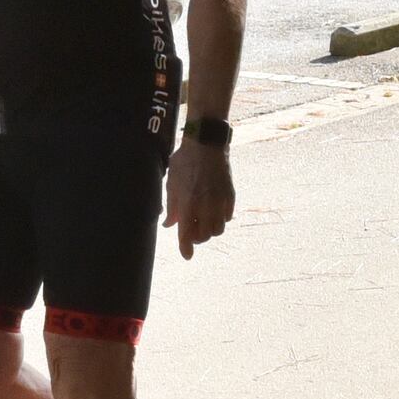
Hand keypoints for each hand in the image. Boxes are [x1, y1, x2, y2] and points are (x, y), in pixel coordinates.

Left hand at [166, 139, 233, 258]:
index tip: (186, 255)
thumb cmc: (185, 160)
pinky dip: (221, 219)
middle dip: (197, 237)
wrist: (206, 143)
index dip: (186, 248)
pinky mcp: (230, 195)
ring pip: (218, 229)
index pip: (186, 233)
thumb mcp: (172, 182)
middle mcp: (205, 205)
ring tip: (203, 222)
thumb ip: (171, 206)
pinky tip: (214, 212)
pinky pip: (228, 217)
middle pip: (204, 236)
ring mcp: (220, 201)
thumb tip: (168, 224)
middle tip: (191, 231)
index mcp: (188, 203)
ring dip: (210, 230)